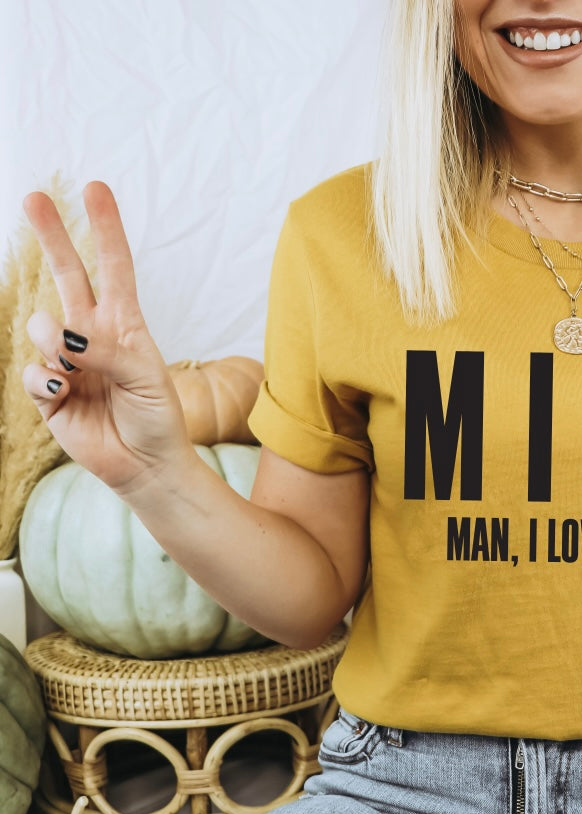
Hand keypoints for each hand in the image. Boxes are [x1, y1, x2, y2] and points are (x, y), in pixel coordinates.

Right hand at [21, 181, 190, 493]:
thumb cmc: (157, 417)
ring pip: (40, 324)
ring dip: (51, 338)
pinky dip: (45, 378)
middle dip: (52, 236)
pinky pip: (32, 371)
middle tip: (34, 196)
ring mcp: (67, 361)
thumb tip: (62, 335)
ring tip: (71, 362)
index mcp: (124, 325)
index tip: (96, 189)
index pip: (113, 268)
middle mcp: (92, 335)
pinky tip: (64, 391)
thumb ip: (107, 351)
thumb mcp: (146, 379)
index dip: (105, 230)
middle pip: (67, 274)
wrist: (147, 464)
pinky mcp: (48, 391)